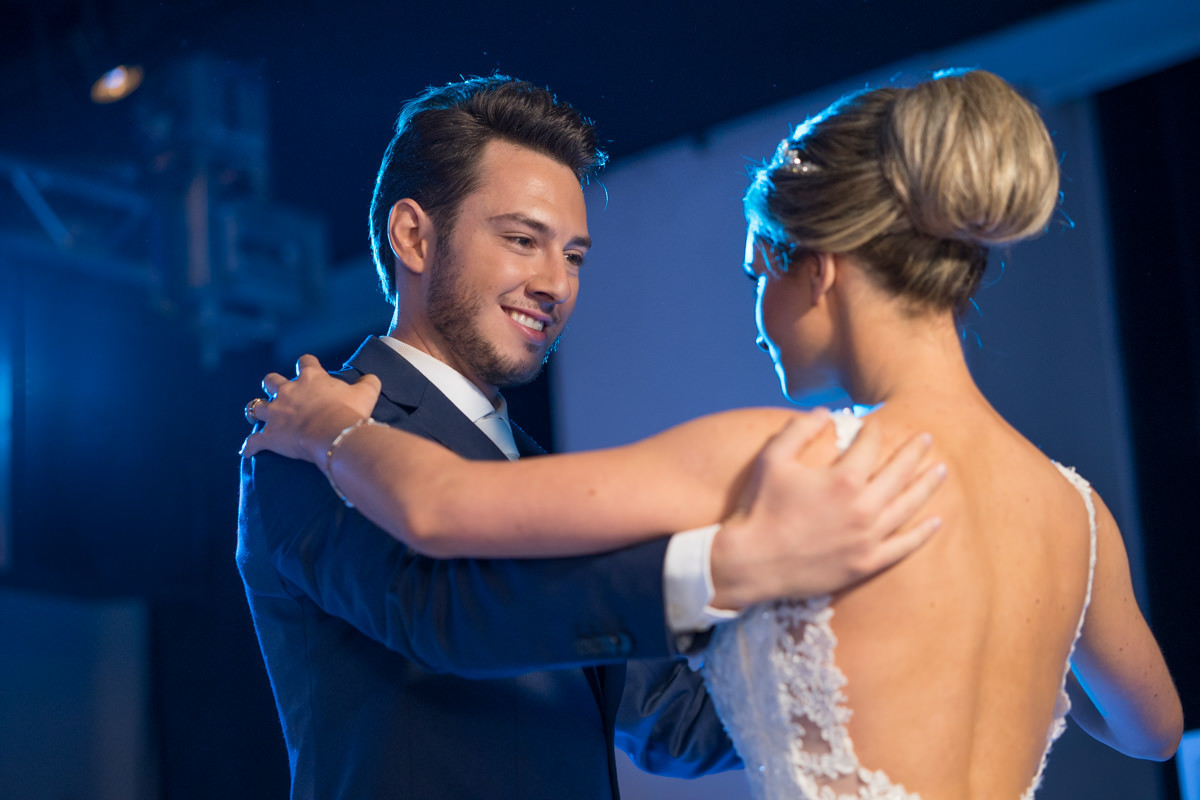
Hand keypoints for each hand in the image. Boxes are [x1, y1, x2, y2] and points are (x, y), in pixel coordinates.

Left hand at [241, 354, 381, 463]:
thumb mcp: (366, 393)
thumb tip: (371, 378)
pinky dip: (251, 446)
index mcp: (311, 378)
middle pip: (271, 380)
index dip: (306, 364)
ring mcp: (275, 413)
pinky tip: (248, 451)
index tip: (309, 369)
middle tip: (281, 393)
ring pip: (255, 407)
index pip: (305, 362)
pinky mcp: (269, 435)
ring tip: (261, 416)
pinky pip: (253, 441)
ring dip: (258, 411)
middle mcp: (288, 391)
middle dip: (273, 385)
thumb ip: (369, 382)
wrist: (333, 433)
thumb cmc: (349, 411)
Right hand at [710, 411, 944, 609]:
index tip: (873, 424)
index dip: (873, 430)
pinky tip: (936, 520)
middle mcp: (863, 508)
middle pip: (899, 472)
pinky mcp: (866, 564)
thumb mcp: (773, 459)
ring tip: (941, 470)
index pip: (870, 445)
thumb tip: (826, 412)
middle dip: (913, 451)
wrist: (751, 563)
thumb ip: (799, 429)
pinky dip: (923, 533)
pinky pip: (904, 547)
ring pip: (909, 507)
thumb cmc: (759, 507)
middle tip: (926, 438)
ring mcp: (868, 538)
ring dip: (927, 486)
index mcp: (843, 478)